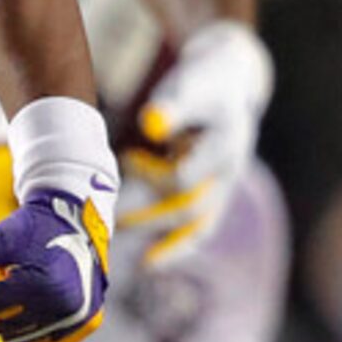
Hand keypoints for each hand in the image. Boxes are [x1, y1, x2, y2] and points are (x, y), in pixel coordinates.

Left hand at [0, 186, 115, 341]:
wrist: (72, 218)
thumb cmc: (27, 229)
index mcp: (45, 284)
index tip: (0, 265)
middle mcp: (67, 306)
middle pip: (3, 328)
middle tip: (14, 275)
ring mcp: (79, 317)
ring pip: (20, 340)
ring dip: (13, 317)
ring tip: (27, 286)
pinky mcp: (87, 323)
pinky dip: (34, 328)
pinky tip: (40, 302)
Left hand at [119, 21, 272, 265]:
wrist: (230, 81)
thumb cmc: (203, 81)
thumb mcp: (192, 84)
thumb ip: (174, 105)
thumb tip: (150, 124)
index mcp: (224, 146)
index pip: (185, 179)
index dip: (152, 176)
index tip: (126, 160)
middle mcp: (228, 172)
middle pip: (190, 207)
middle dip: (149, 216)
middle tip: (111, 221)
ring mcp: (224, 186)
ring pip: (199, 225)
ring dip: (165, 240)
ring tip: (136, 257)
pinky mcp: (214, 192)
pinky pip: (200, 227)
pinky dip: (178, 245)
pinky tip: (151, 260)